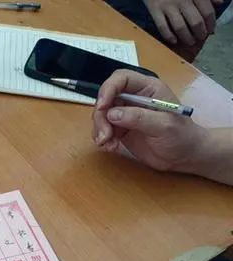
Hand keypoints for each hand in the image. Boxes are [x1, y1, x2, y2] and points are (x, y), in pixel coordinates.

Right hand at [92, 70, 208, 172]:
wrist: (184, 156)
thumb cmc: (181, 136)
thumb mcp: (164, 125)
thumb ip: (138, 117)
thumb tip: (111, 114)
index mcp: (147, 89)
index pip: (121, 79)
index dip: (108, 89)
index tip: (102, 107)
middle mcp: (133, 98)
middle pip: (106, 98)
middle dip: (101, 117)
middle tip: (104, 136)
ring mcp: (125, 114)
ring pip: (101, 115)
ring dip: (100, 130)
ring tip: (109, 145)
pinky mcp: (120, 129)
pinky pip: (102, 130)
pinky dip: (102, 139)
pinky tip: (111, 148)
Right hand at [142, 0, 217, 44]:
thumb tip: (219, 3)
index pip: (207, 11)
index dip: (211, 24)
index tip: (211, 30)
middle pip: (195, 22)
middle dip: (200, 33)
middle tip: (200, 38)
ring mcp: (168, 6)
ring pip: (180, 27)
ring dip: (186, 37)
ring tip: (189, 41)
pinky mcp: (155, 10)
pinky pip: (162, 27)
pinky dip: (168, 36)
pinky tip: (174, 40)